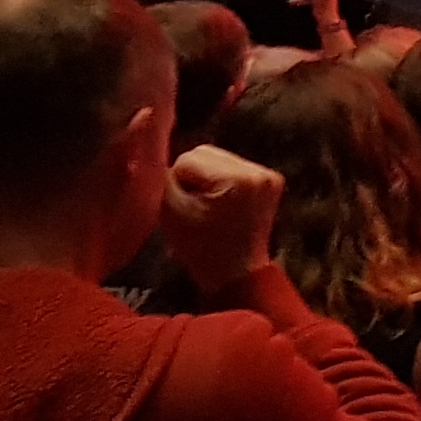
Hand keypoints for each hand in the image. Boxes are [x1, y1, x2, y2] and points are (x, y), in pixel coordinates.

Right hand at [158, 149, 283, 297]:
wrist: (236, 273)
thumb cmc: (200, 248)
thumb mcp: (171, 212)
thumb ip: (160, 178)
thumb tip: (148, 147)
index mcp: (238, 179)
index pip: (188, 159)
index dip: (177, 182)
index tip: (184, 207)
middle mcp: (259, 171)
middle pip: (205, 152)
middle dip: (192, 175)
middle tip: (194, 206)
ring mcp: (269, 175)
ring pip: (217, 157)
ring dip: (205, 176)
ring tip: (208, 205)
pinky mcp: (271, 180)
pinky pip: (233, 166)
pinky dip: (221, 180)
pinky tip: (222, 203)